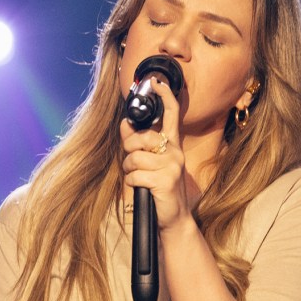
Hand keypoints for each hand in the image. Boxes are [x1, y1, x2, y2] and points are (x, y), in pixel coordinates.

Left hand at [120, 78, 188, 229]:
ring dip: (130, 170)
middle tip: (132, 162)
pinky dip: (132, 183)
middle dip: (129, 149)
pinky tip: (141, 188)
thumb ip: (139, 144)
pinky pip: (136, 174)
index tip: (157, 81)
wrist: (174, 218)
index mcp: (173, 145)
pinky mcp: (165, 180)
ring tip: (139, 178)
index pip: (172, 114)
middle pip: (142, 137)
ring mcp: (172, 166)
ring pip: (135, 157)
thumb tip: (125, 123)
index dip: (165, 96)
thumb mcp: (151, 164)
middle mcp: (175, 152)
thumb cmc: (160, 190)